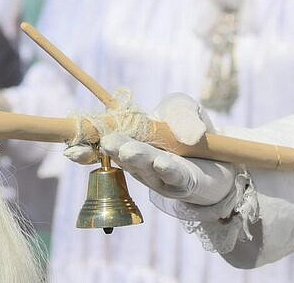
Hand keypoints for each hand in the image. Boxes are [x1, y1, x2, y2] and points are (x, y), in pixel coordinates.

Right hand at [64, 93, 235, 206]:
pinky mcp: (182, 183)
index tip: (72, 144)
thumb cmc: (191, 132)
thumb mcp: (184, 109)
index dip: (87, 142)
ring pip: (144, 166)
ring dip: (136, 157)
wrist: (221, 161)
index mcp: (131, 139)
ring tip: (127, 150)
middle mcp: (139, 159)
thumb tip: (180, 131)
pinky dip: (167, 170)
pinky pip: (174, 176)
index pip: (104, 140)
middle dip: (112, 147)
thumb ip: (179, 111)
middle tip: (105, 141)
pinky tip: (161, 163)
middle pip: (122, 153)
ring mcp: (158, 174)